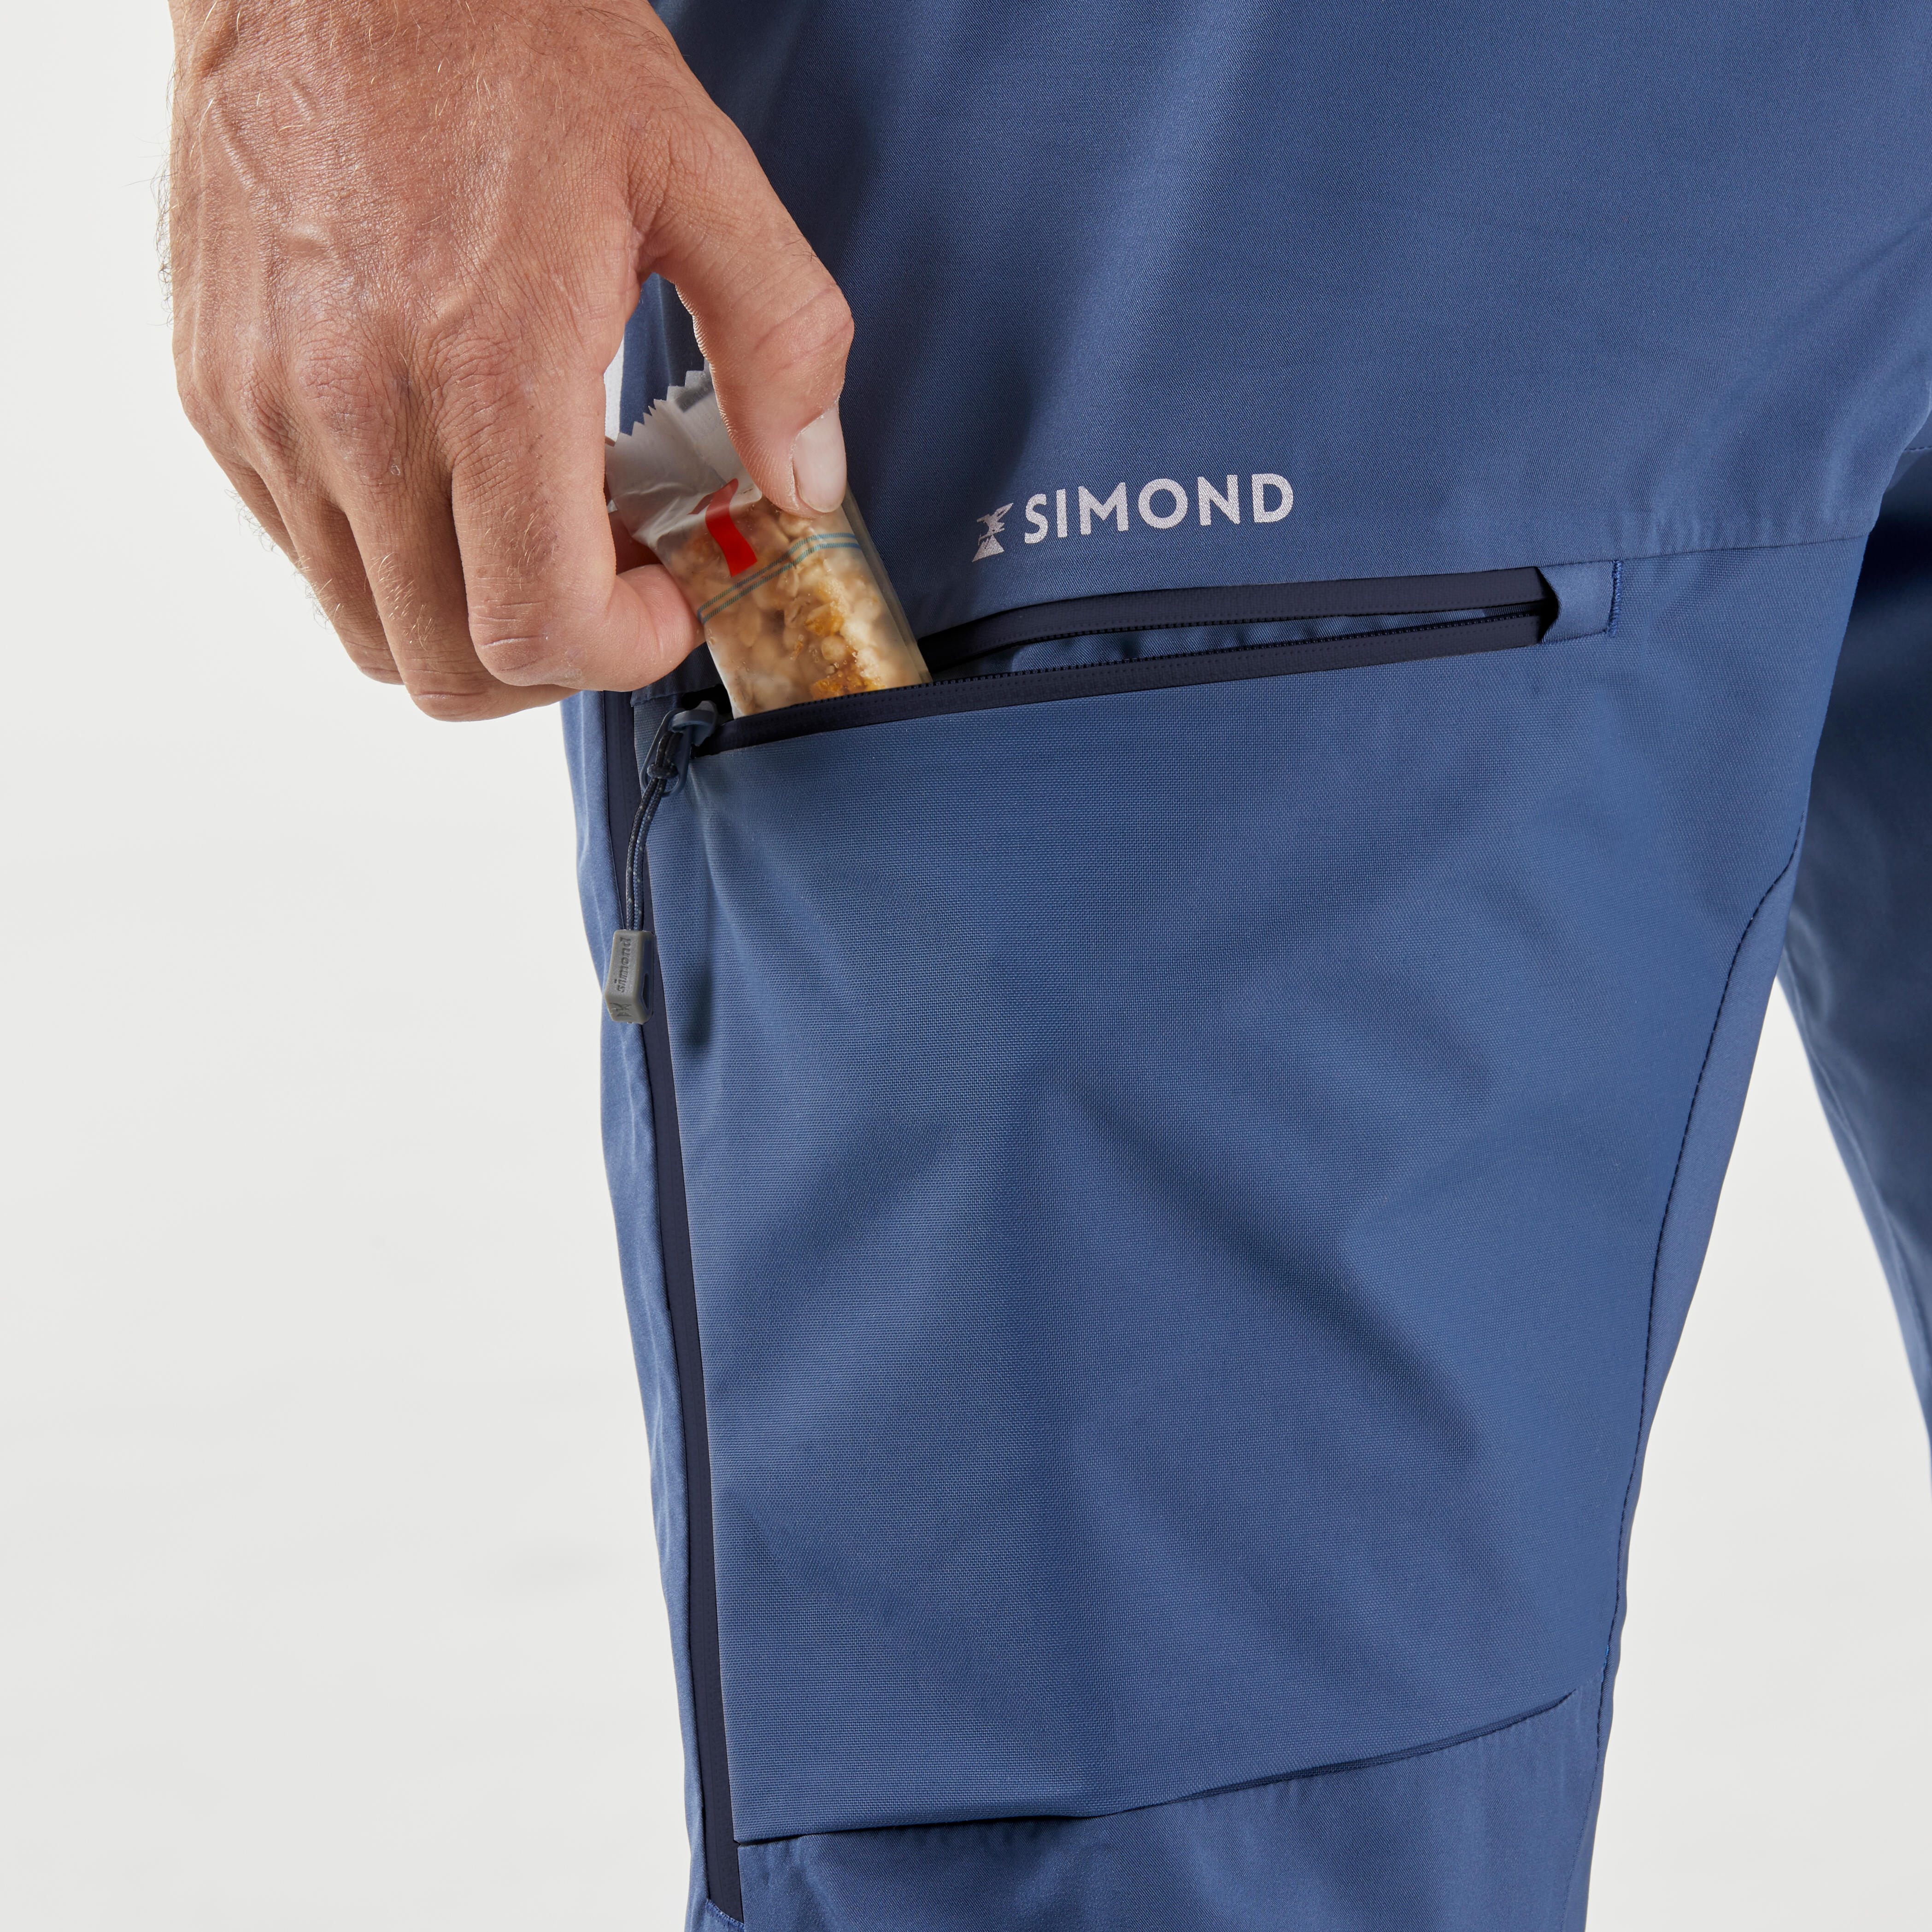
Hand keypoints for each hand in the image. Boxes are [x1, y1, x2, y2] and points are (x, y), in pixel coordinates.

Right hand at [167, 0, 852, 718]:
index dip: (620, 655)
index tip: (661, 603)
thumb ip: (781, 341)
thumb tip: (805, 481)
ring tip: (533, 518)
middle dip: (553, 661)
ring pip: (373, 627)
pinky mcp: (216, 395)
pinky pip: (307, 552)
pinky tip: (451, 470)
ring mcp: (266, 409)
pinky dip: (393, 556)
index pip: (536, 627)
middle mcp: (354, 408)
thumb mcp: (698, 173)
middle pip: (451, 667)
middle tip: (608, 580)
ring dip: (471, 615)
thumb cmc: (509, 39)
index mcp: (486, 366)